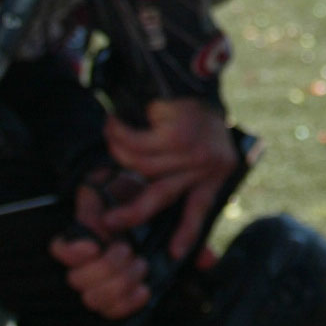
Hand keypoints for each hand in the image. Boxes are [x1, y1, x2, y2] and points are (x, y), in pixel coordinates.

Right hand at [50, 188, 151, 318]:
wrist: (151, 211)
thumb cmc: (128, 200)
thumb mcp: (112, 193)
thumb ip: (98, 208)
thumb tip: (97, 227)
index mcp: (81, 237)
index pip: (60, 250)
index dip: (72, 253)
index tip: (94, 245)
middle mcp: (85, 264)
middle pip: (77, 281)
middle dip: (106, 267)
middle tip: (126, 249)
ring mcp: (100, 284)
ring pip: (94, 300)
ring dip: (120, 284)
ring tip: (140, 264)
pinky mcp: (118, 297)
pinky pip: (114, 312)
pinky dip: (130, 303)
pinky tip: (144, 289)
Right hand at [100, 97, 240, 259]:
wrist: (188, 71)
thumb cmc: (188, 115)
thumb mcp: (198, 148)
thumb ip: (183, 178)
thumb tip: (163, 221)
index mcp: (216, 170)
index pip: (200, 208)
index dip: (187, 232)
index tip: (175, 253)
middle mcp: (208, 162)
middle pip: (162, 196)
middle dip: (132, 212)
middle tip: (109, 222)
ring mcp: (194, 148)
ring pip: (141, 167)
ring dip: (119, 151)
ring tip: (112, 134)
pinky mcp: (177, 132)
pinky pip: (135, 146)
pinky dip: (117, 134)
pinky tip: (113, 124)